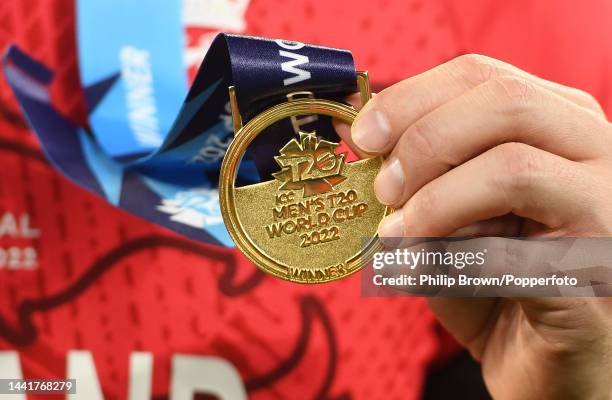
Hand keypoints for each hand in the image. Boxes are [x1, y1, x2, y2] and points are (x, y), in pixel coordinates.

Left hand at [335, 54, 611, 398]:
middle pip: (504, 101)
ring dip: (434, 201)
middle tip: (382, 187)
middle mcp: (595, 151)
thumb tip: (349, 129)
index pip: (482, 75)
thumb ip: (407, 172)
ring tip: (397, 234)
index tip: (362, 136)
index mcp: (556, 124)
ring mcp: (606, 208)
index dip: (410, 97)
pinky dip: (452, 258)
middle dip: (422, 141)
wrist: (546, 364)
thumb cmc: (493, 284)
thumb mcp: (441, 216)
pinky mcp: (596, 271)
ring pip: (512, 167)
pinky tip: (423, 273)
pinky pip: (514, 248)